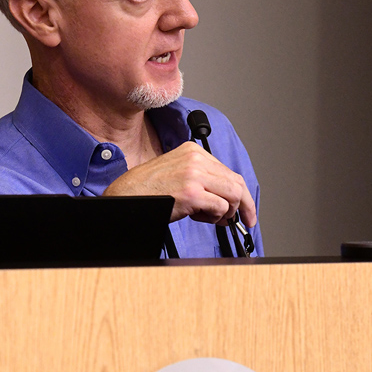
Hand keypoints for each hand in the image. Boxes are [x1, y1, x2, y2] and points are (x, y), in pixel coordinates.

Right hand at [103, 142, 256, 226]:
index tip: (244, 207)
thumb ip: (201, 177)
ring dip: (227, 212)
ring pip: (233, 195)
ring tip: (210, 217)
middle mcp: (196, 159)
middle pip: (236, 182)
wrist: (126, 196)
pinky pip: (221, 208)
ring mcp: (195, 175)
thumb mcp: (177, 172)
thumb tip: (226, 195)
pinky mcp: (192, 193)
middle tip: (244, 220)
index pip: (228, 171)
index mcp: (193, 151)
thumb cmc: (147, 189)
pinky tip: (198, 216)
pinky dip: (215, 218)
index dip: (240, 192)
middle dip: (244, 205)